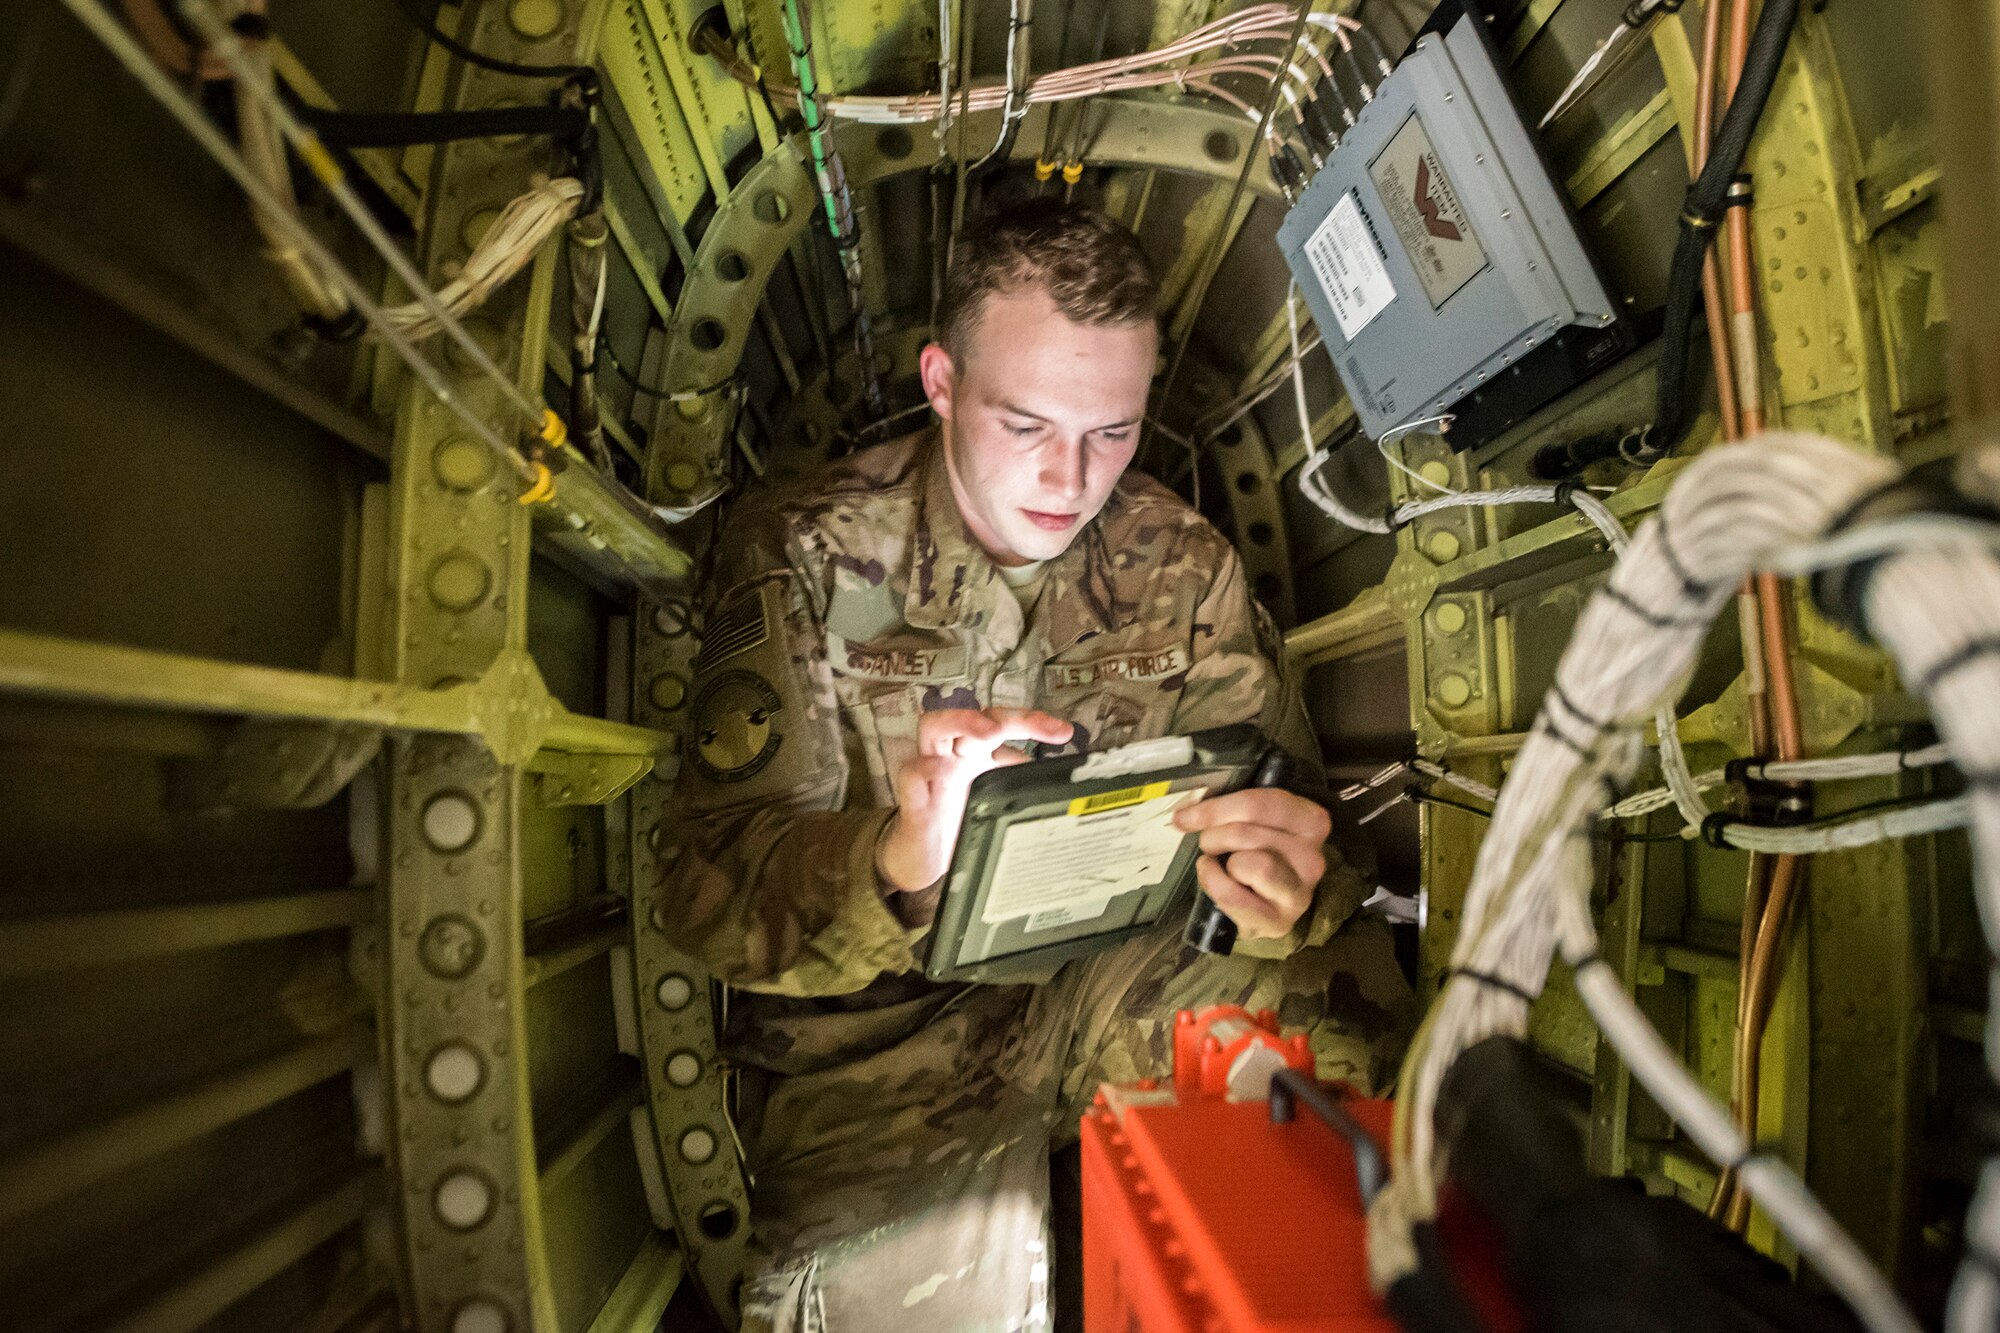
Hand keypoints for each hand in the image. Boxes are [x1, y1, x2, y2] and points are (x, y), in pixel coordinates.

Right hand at [876, 708, 1073, 891]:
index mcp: (976, 754)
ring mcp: (930, 774)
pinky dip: (923, 769)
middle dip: (1010, 717)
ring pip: (933, 727)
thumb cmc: (960, 826)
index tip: (1063, 732)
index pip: (1001, 723)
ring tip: (990, 732)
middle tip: (1039, 726)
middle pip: (975, 717)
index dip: (1032, 721)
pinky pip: (910, 775)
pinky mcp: (913, 801)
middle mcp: (954, 756)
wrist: (924, 861)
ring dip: (963, 722)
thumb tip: (1062, 780)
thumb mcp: (999, 804)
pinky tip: (938, 769)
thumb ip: (1022, 788)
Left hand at [1172, 787, 1329, 939]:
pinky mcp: (1280, 921)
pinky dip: (1214, 884)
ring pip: (1244, 863)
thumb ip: (1230, 811)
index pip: (1257, 804)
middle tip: (1210, 844)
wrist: (1269, 906)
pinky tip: (1217, 880)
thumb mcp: (1254, 824)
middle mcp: (1312, 856)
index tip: (1185, 816)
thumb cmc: (1260, 856)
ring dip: (1220, 862)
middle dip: (1213, 836)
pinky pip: (1231, 895)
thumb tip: (1186, 814)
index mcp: (1311, 821)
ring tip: (1223, 865)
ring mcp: (1298, 892)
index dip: (1214, 809)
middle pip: (1244, 832)